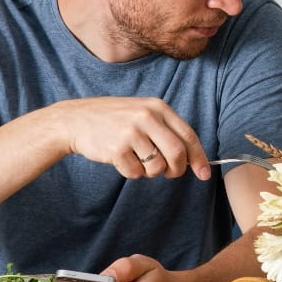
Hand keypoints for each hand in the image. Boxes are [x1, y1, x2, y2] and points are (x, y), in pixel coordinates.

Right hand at [55, 96, 211, 179]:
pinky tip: (121, 159)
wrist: (75, 119)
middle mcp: (147, 117)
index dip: (199, 157)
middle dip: (177, 169)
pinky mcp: (117, 148)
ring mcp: (131, 132)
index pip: (188, 135)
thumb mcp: (142, 112)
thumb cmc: (114, 119)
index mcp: (157, 107)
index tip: (205, 173)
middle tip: (170, 173)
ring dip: (151, 172)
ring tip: (138, 159)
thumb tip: (192, 158)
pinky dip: (132, 172)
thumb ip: (166, 130)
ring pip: (157, 167)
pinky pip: (136, 173)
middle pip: (177, 153)